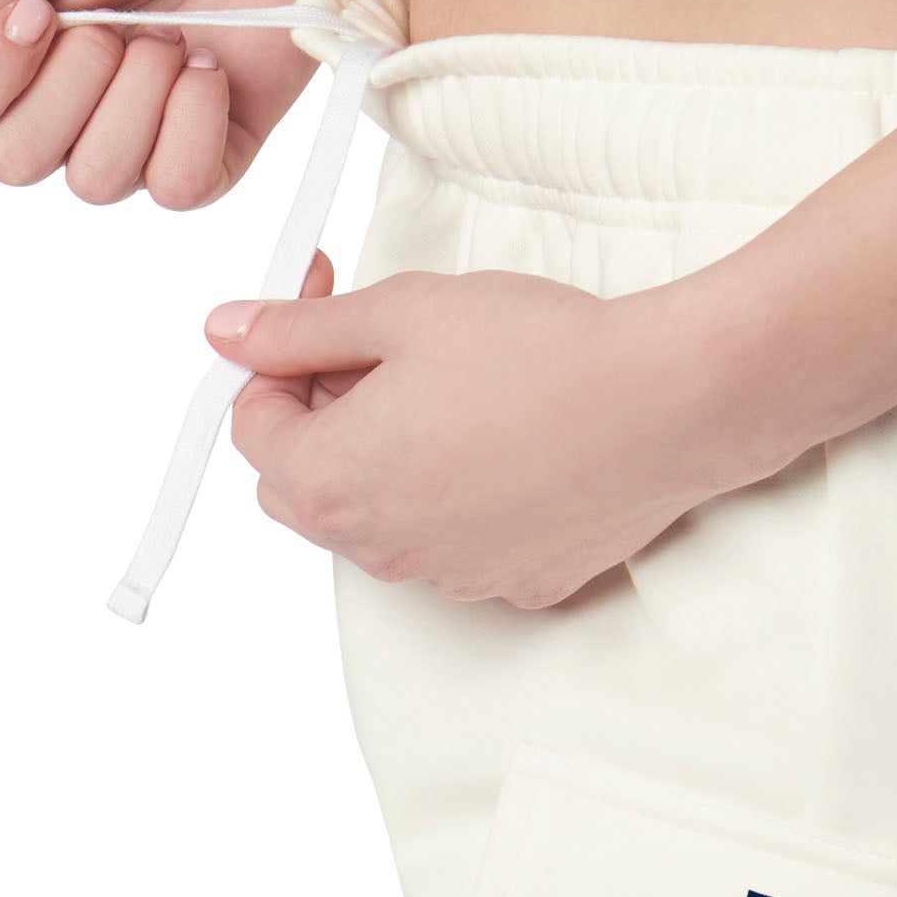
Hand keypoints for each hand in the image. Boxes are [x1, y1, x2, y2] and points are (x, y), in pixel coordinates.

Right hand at [0, 0, 368, 207]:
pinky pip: (179, 186)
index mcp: (11, 56)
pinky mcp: (213, 155)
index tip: (29, 14)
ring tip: (168, 36)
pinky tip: (207, 67)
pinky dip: (191, 123)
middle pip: (17, 163)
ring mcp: (140, 139)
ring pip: (99, 181)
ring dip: (132, 100)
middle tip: (113, 22)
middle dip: (64, 87)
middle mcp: (68, 110)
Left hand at [209, 264, 758, 609]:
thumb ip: (298, 329)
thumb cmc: (543, 354)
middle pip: (307, 489)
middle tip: (382, 359)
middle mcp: (381, 547)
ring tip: (459, 398)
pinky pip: (459, 545)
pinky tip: (511, 446)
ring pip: (385, 521)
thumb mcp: (401, 311)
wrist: (666, 404)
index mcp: (332, 479)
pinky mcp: (515, 585)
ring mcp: (449, 576)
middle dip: (324, 424)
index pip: (252, 431)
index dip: (275, 366)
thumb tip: (230, 333)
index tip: (314, 324)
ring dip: (393, 466)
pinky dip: (464, 502)